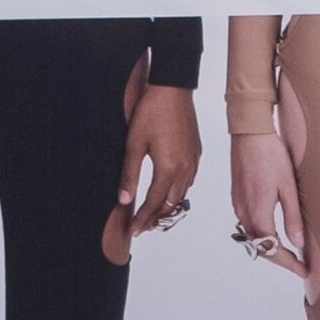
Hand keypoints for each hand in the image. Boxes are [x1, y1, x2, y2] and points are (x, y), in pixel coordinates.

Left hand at [124, 86, 201, 237]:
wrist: (172, 89)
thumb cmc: (151, 112)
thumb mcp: (133, 144)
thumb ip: (129, 174)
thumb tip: (123, 199)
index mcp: (168, 169)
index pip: (153, 203)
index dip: (142, 219)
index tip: (133, 230)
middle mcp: (185, 169)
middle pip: (170, 204)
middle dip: (155, 218)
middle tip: (141, 226)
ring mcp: (193, 161)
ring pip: (181, 194)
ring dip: (167, 206)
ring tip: (153, 214)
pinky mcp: (196, 153)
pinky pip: (188, 181)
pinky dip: (177, 192)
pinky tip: (168, 191)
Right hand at [229, 132, 307, 273]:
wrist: (250, 133)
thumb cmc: (271, 155)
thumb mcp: (289, 187)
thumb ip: (293, 217)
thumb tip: (298, 243)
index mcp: (258, 212)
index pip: (272, 249)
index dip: (289, 263)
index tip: (303, 271)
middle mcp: (244, 213)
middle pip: (260, 248)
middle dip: (280, 259)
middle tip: (299, 265)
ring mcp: (238, 206)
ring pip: (253, 238)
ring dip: (269, 248)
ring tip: (289, 253)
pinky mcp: (237, 198)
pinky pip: (248, 226)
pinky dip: (261, 236)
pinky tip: (273, 233)